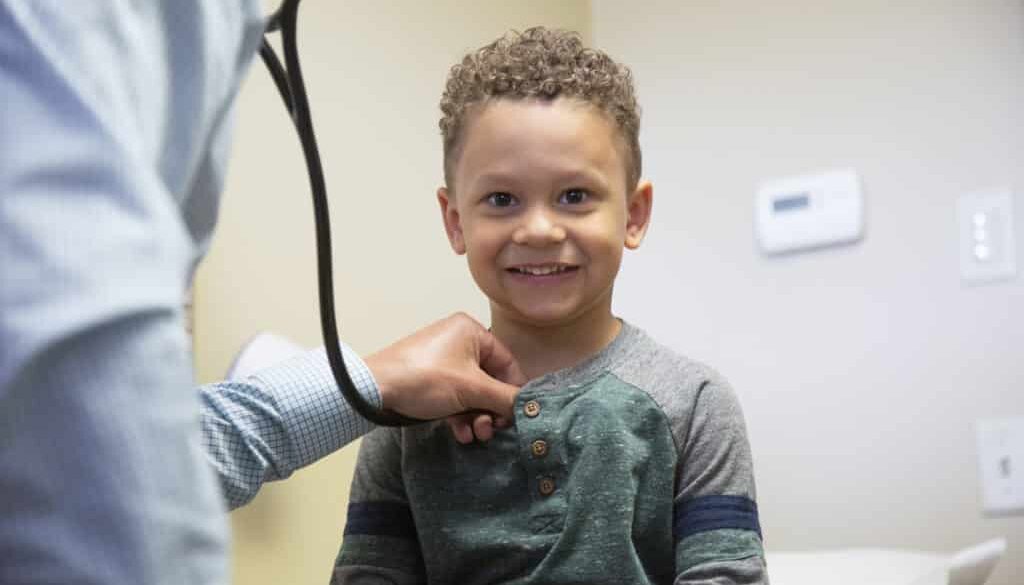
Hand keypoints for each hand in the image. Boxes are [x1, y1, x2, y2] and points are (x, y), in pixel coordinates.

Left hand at [364, 313, 524, 440]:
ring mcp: (443, 362)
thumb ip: (505, 397)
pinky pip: (455, 398)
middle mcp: (459, 342)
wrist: (374, 390)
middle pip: (490, 380)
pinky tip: (461, 434)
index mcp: (472, 332)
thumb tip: (530, 406)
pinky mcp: (430, 380)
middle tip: (491, 429)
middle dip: (492, 409)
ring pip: (473, 393)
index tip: (516, 416)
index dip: (514, 391)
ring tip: (475, 435)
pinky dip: (461, 416)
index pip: (507, 363)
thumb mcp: (471, 389)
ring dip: (477, 417)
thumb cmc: (424, 379)